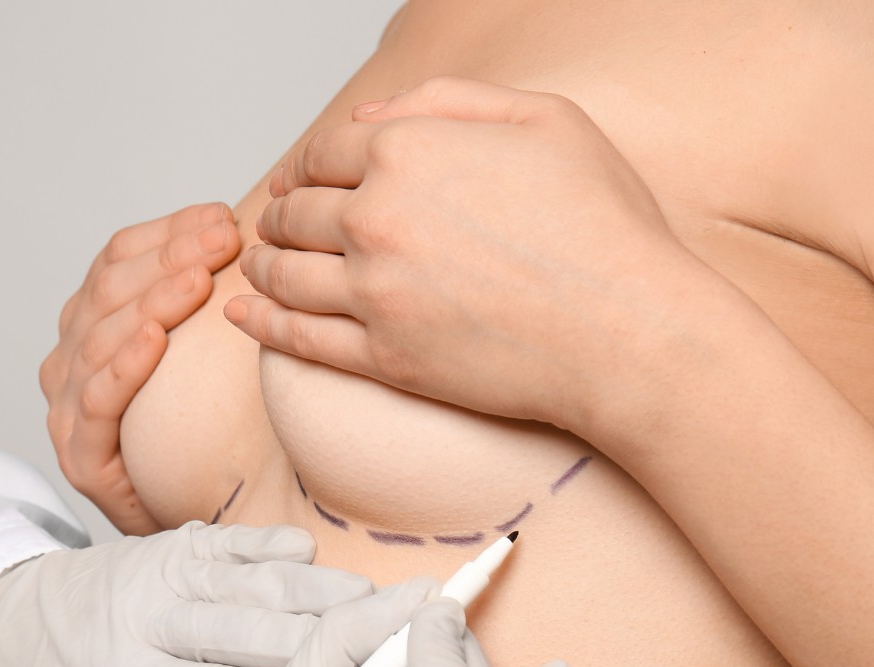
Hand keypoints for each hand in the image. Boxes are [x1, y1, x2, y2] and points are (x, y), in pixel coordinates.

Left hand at [0, 521, 372, 666]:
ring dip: (328, 590)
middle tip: (404, 643)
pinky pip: (239, 542)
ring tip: (390, 602)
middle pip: (261, 628)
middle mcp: (150, 617)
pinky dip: (285, 552)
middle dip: (337, 637)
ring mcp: (162, 571)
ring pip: (260, 580)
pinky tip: (326, 565)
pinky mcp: (172, 544)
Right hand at [43, 203, 241, 534]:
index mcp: (95, 325)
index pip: (118, 260)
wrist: (192, 526)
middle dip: (168, 257)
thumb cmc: (203, 437)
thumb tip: (246, 230)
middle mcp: (71, 360)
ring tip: (198, 277)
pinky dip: (122, 367)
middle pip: (108, 290)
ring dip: (151, 300)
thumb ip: (208, 300)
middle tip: (223, 239)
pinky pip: (96, 403)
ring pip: (99, 337)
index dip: (167, 232)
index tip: (222, 217)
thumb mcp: (207, 356)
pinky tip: (153, 340)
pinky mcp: (81, 458)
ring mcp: (69, 409)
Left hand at [226, 77, 736, 434]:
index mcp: (410, 151)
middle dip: (282, 215)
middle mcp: (377, 218)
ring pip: (286, 276)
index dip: (309, 165)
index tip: (302, 180)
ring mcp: (374, 293)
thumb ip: (453, 101)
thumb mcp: (546, 118)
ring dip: (264, 267)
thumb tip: (377, 114)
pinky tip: (244, 318)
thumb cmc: (604, 227)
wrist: (629, 331)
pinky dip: (261, 326)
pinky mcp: (383, 358)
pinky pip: (299, 340)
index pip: (326, 152)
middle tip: (279, 226)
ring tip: (259, 269)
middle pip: (296, 212)